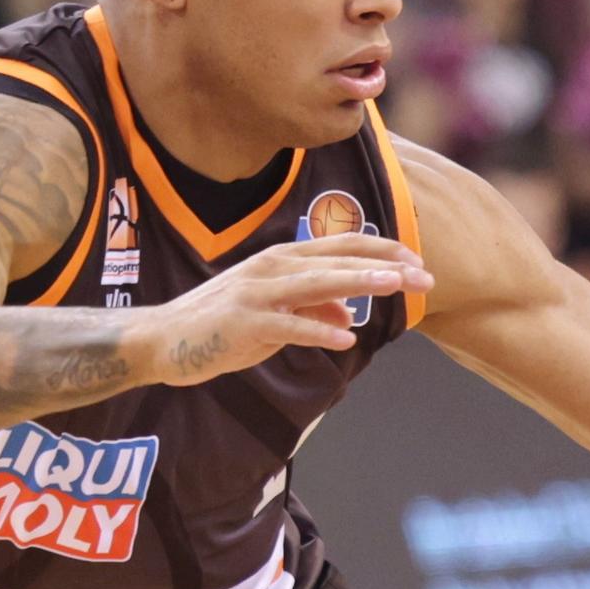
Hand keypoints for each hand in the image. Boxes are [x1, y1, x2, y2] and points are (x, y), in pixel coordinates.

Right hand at [131, 234, 432, 385]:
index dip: (381, 252)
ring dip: (358, 284)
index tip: (417, 261)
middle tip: (425, 276)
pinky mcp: (242, 322)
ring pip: (316, 283)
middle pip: (337, 261)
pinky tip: (345, 336)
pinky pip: (286, 325)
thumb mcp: (275, 317)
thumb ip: (311, 309)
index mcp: (282, 260)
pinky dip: (316, 329)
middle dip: (385, 267)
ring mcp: (255, 292)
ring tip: (395, 287)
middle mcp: (272, 267)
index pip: (341, 247)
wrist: (164, 341)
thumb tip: (347, 313)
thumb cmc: (222, 327)